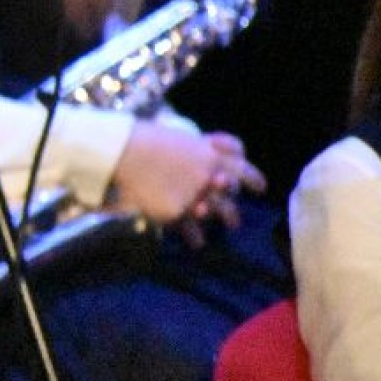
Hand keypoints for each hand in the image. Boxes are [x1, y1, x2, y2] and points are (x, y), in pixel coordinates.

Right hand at [110, 123, 263, 246]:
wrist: (121, 152)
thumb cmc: (142, 140)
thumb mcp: (177, 136)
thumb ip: (199, 147)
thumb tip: (213, 151)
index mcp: (210, 152)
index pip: (241, 164)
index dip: (252, 178)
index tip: (260, 188)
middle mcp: (210, 174)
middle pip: (233, 193)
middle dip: (234, 208)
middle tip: (234, 221)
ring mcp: (197, 194)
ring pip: (220, 212)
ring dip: (226, 221)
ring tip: (222, 232)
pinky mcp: (179, 211)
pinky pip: (192, 228)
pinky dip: (195, 237)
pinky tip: (196, 243)